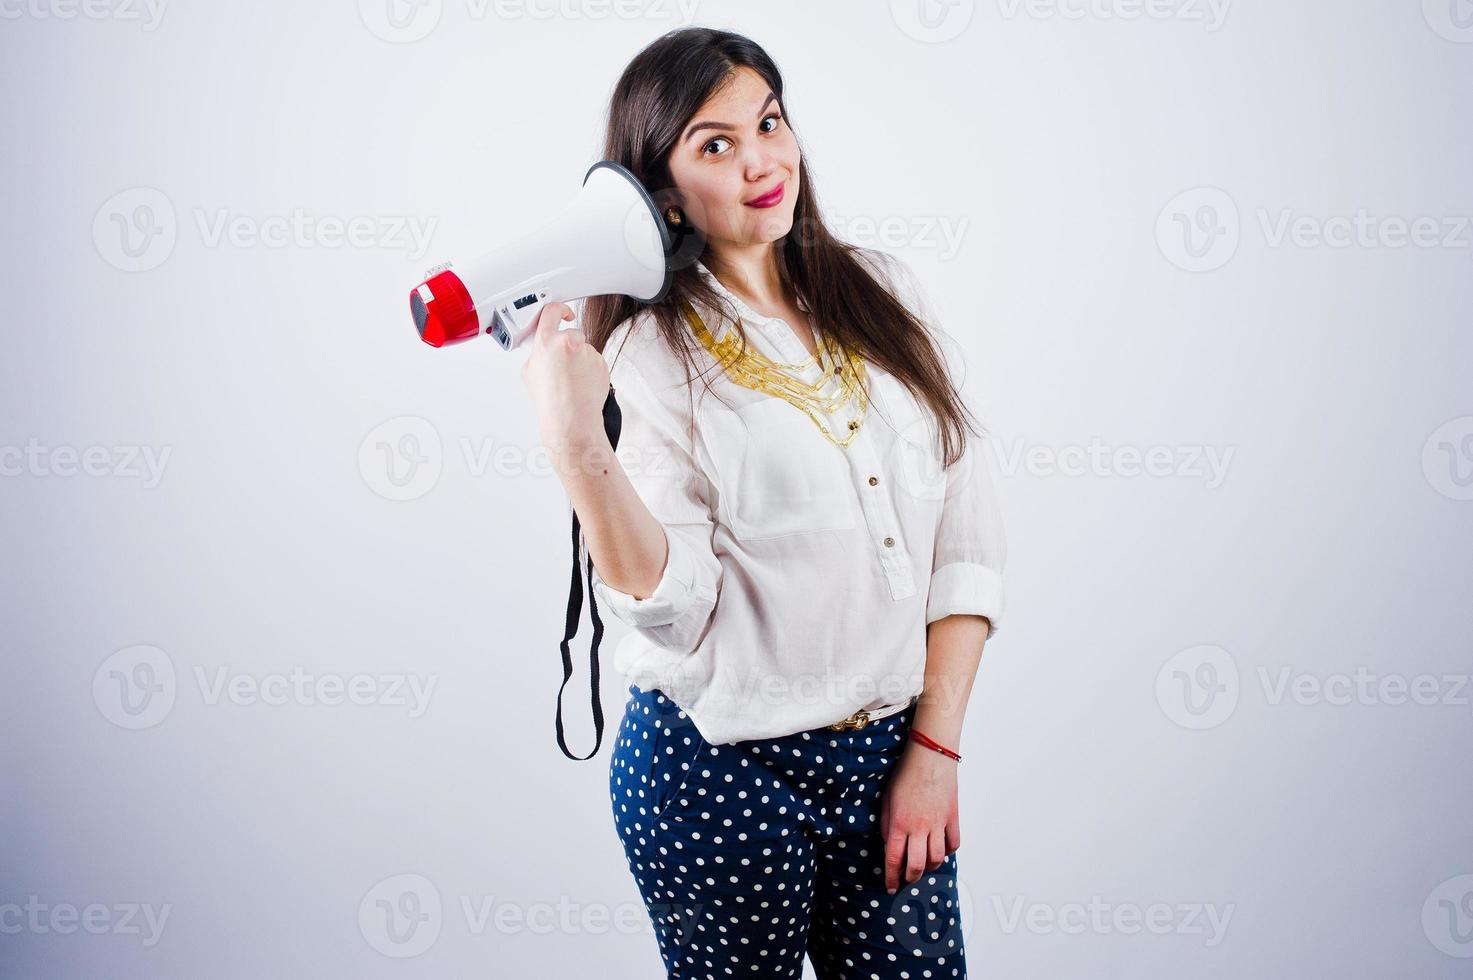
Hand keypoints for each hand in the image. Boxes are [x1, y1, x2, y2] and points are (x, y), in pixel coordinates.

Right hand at [519, 302, 610, 454]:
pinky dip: (591, 369)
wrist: (571, 419)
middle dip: (569, 346)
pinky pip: (595, 361)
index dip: (559, 310)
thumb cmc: (549, 401)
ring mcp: (586, 352)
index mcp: (546, 343)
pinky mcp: (601, 362)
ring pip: (584, 349)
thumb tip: (542, 349)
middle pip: (571, 333)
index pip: (552, 311)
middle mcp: (567, 343)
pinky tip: (582, 383)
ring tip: (572, 380)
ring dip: (580, 360)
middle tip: (564, 366)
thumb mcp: (529, 373)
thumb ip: (537, 354)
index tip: (564, 313)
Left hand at [879, 742, 959, 894]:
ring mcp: (939, 824)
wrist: (929, 756)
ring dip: (929, 867)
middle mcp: (920, 828)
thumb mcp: (887, 800)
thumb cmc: (905, 774)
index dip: (891, 877)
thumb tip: (890, 845)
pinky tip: (940, 849)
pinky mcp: (953, 817)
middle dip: (910, 878)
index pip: (894, 860)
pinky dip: (948, 851)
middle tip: (907, 880)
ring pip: (937, 858)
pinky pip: (953, 843)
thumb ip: (888, 825)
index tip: (890, 887)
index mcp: (900, 824)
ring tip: (923, 866)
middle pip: (917, 866)